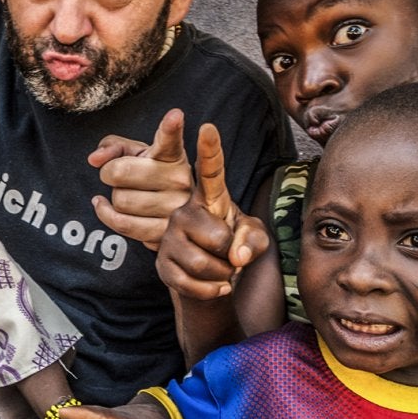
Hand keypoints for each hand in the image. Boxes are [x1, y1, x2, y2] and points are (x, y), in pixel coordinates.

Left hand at [89, 110, 193, 248]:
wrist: (173, 213)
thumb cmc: (151, 176)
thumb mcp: (137, 154)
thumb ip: (113, 147)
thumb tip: (93, 159)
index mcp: (173, 156)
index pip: (169, 140)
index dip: (171, 127)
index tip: (175, 115)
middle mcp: (179, 180)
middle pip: (121, 172)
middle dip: (109, 173)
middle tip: (115, 174)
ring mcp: (175, 208)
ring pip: (120, 200)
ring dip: (114, 197)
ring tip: (126, 192)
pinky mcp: (165, 233)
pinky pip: (122, 224)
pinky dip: (105, 214)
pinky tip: (102, 205)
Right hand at [156, 123, 268, 298]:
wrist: (212, 280)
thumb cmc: (235, 249)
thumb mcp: (256, 239)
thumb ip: (254, 240)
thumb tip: (235, 255)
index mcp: (210, 198)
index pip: (211, 172)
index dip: (210, 150)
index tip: (208, 127)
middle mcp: (183, 212)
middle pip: (216, 237)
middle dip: (231, 255)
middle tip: (231, 257)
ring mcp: (169, 237)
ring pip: (203, 263)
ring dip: (222, 275)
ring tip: (223, 270)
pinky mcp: (161, 263)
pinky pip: (190, 283)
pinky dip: (212, 291)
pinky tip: (216, 286)